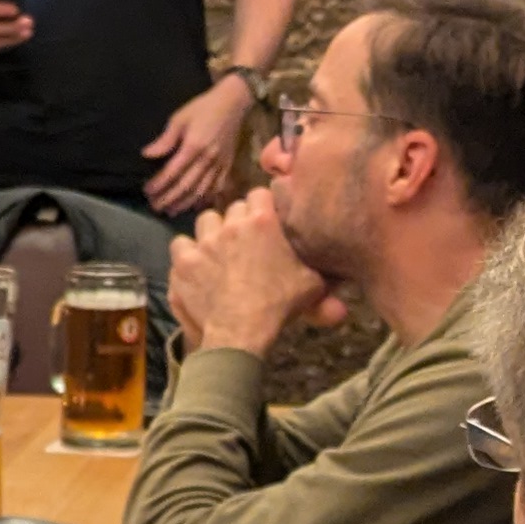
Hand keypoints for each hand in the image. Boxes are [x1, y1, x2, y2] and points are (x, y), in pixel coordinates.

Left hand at [140, 75, 257, 214]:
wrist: (233, 102)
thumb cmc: (203, 108)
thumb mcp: (179, 118)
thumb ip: (165, 140)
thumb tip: (146, 154)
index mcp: (194, 147)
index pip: (172, 172)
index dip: (159, 184)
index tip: (147, 191)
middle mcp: (207, 159)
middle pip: (186, 186)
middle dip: (169, 198)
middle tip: (155, 207)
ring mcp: (220, 164)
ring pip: (201, 190)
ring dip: (184, 203)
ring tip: (171, 211)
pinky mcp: (228, 166)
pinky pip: (217, 188)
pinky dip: (205, 199)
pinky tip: (195, 206)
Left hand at [162, 188, 339, 357]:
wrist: (240, 329)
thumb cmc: (278, 305)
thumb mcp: (310, 288)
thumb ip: (326, 279)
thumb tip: (344, 294)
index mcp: (263, 221)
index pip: (260, 193)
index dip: (262, 205)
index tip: (266, 219)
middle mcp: (231, 224)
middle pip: (232, 208)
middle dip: (239, 220)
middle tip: (245, 240)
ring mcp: (204, 241)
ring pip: (205, 221)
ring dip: (211, 232)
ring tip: (217, 249)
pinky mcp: (184, 261)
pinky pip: (180, 245)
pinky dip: (186, 253)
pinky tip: (194, 264)